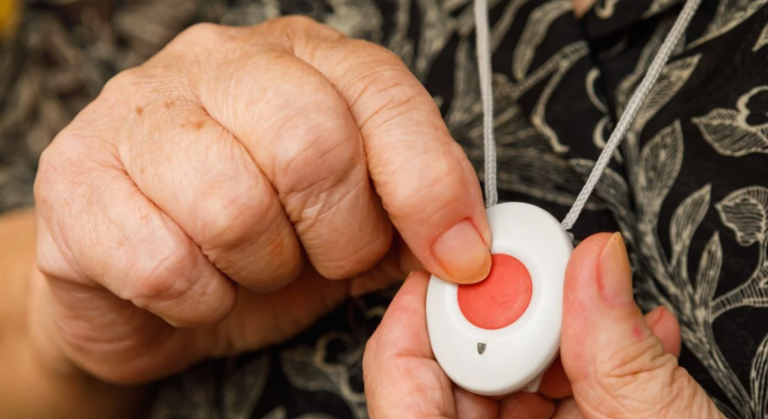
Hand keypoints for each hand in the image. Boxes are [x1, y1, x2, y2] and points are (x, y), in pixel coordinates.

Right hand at [31, 16, 491, 384]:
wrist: (147, 278)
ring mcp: (139, 113)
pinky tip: (196, 282)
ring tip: (252, 265)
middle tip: (324, 257)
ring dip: (262, 269)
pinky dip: (199, 299)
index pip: (383, 95)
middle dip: (337, 235)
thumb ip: (411, 219)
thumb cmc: (261, 239)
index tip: (456, 255)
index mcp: (303, 58)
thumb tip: (467, 245)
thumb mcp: (354, 222)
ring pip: (234, 207)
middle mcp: (220, 66)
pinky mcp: (74, 178)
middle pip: (310, 145)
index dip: (430, 186)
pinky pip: (163, 264)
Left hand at [363, 233, 725, 418]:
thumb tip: (595, 264)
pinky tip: (623, 355)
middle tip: (556, 285)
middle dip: (512, 322)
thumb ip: (615, 350)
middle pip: (452, 375)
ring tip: (607, 321)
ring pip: (501, 391)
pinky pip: (536, 415)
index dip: (436, 304)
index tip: (482, 262)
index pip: (399, 369)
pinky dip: (579, 380)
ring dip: (557, 346)